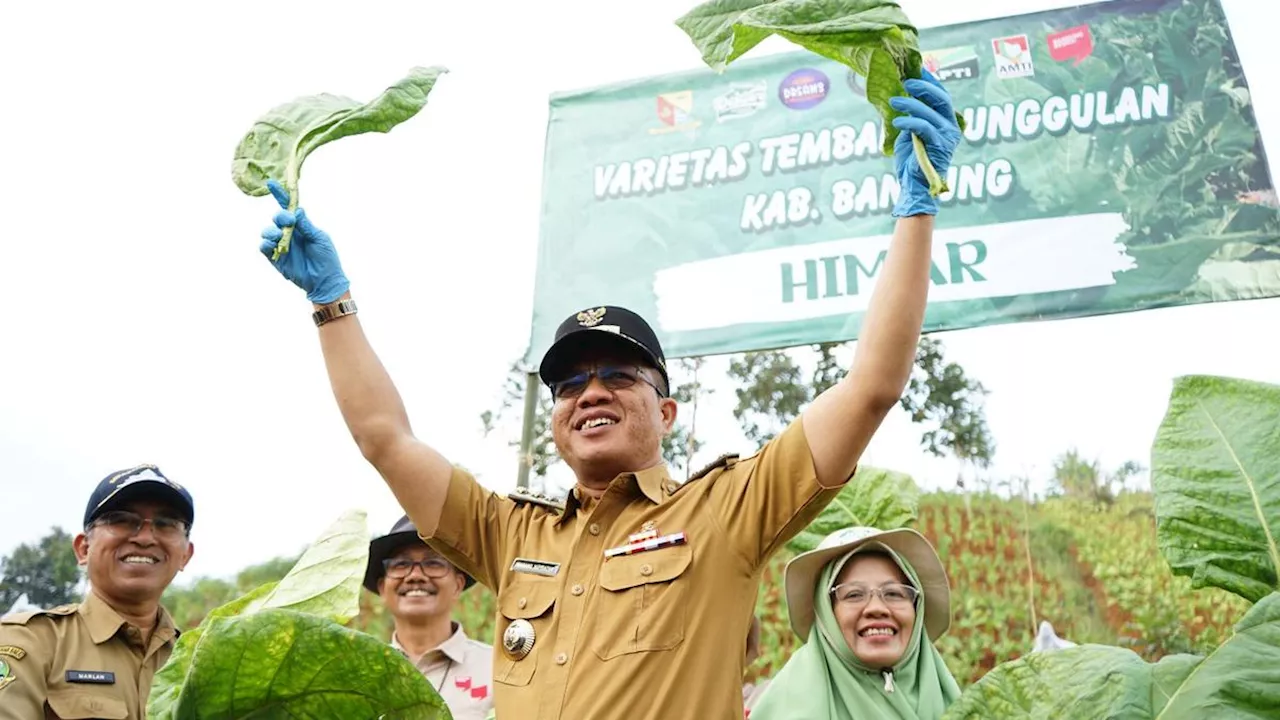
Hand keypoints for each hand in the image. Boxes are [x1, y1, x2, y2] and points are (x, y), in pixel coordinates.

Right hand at [259, 180, 350, 304]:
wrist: (325, 281)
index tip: (271, 183)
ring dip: (271, 231)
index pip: (289, 208)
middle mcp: (289, 233)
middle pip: (277, 218)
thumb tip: (297, 210)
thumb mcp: (320, 238)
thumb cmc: (326, 258)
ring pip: (267, 232)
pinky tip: (271, 244)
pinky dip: (265, 244)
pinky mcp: (275, 258)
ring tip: (279, 236)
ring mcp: (281, 245)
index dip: (280, 195)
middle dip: (280, 216)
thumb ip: (306, 225)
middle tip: (289, 221)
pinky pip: (264, 248)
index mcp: (301, 226)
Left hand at [889, 69, 960, 216]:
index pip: (941, 95)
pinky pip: (924, 127)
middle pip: (941, 98)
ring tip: (894, 101)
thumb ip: (911, 116)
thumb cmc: (911, 161)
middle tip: (906, 81)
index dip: (930, 81)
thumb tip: (900, 95)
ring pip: (930, 112)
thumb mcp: (910, 133)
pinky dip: (909, 122)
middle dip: (924, 87)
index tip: (916, 69)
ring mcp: (947, 136)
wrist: (914, 186)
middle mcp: (951, 126)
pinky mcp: (939, 146)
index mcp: (946, 121)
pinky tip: (897, 122)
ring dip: (910, 104)